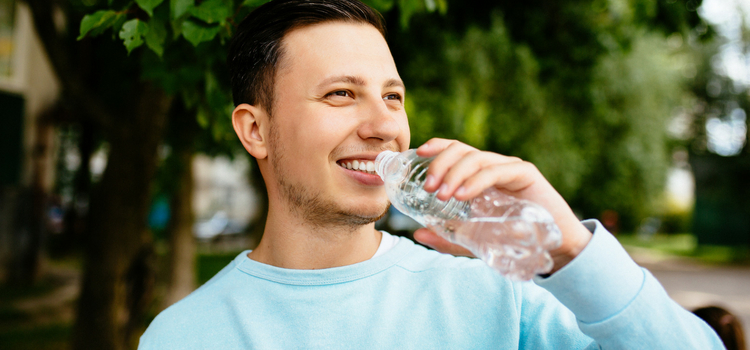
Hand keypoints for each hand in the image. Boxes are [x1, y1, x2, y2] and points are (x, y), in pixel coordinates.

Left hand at [411, 138, 591, 273]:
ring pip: (476, 158)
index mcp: (479, 175)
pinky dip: (476, 181)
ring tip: (441, 195)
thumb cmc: (514, 241)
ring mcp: (509, 168)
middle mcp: (493, 167)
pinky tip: (462, 195)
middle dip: (441, 164)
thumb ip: (447, 237)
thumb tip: (417, 233)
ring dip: (454, 174)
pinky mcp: (525, 174)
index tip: (418, 153)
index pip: (456, 151)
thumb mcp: (473, 241)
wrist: (554, 249)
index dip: (437, 147)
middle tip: (428, 187)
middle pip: (462, 150)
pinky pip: (496, 171)